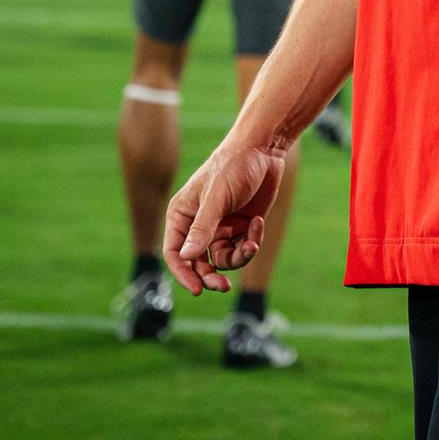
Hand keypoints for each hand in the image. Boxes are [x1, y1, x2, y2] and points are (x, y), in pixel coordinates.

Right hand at [163, 139, 286, 295]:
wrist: (264, 150)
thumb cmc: (233, 167)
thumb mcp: (216, 197)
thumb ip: (202, 228)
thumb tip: (187, 257)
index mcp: (182, 215)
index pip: (175, 253)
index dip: (183, 273)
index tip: (198, 289)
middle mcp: (198, 224)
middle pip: (198, 262)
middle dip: (211, 275)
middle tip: (223, 286)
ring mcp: (220, 227)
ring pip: (223, 259)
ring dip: (238, 256)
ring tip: (251, 244)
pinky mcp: (240, 227)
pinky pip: (242, 248)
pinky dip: (251, 241)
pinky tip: (257, 223)